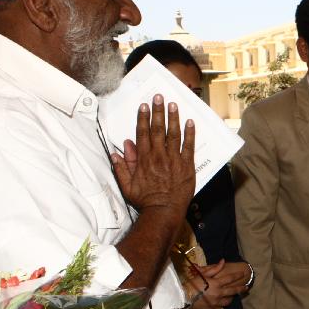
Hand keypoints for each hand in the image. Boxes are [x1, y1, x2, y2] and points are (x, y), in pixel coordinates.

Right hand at [111, 95, 195, 217]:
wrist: (163, 211)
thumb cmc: (145, 200)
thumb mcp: (127, 185)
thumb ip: (122, 167)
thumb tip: (118, 151)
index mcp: (144, 159)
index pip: (143, 133)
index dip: (143, 118)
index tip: (144, 105)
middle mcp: (159, 155)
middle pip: (158, 129)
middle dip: (158, 111)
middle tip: (158, 97)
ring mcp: (174, 159)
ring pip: (174, 134)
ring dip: (173, 118)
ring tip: (173, 104)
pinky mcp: (187, 165)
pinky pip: (189, 146)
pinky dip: (190, 134)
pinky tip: (190, 122)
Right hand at [191, 260, 251, 308]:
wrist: (183, 297)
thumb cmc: (191, 284)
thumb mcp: (202, 274)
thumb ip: (214, 268)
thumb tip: (223, 261)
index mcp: (216, 283)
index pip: (230, 278)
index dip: (237, 276)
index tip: (243, 274)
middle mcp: (218, 293)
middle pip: (233, 291)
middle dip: (241, 289)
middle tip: (246, 288)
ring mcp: (216, 302)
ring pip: (228, 301)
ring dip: (230, 298)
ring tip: (231, 296)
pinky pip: (220, 307)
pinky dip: (220, 304)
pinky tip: (220, 302)